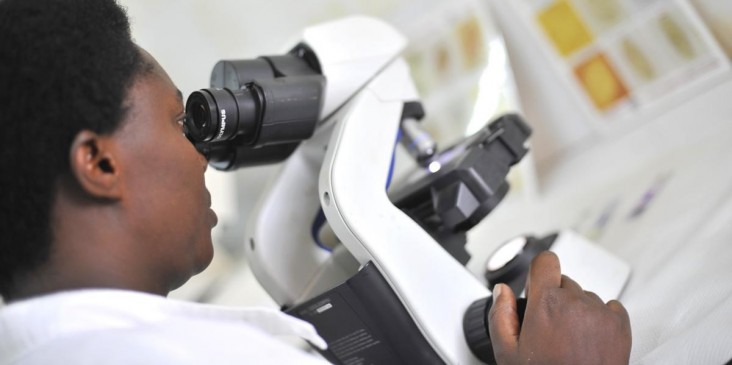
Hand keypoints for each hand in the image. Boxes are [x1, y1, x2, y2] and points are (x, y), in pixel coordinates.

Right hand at [487, 251, 631, 364]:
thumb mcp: (507, 352)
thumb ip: (500, 315)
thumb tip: (502, 293)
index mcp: (546, 303)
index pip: (546, 261)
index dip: (538, 273)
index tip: (537, 287)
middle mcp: (576, 302)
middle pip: (564, 283)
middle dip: (555, 299)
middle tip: (550, 328)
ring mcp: (600, 313)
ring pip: (586, 297)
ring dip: (577, 310)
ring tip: (570, 339)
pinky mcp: (620, 326)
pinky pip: (610, 307)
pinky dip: (601, 318)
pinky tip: (589, 339)